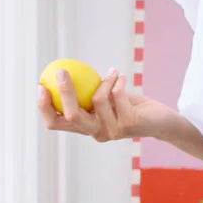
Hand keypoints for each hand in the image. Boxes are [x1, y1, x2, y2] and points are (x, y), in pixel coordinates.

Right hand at [36, 67, 171, 141]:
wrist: (160, 119)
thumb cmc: (129, 106)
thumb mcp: (105, 98)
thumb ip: (87, 91)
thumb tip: (61, 70)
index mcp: (85, 127)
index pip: (56, 123)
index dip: (44, 107)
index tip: (41, 85)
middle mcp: (96, 133)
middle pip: (71, 116)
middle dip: (64, 91)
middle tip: (62, 71)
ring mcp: (112, 131)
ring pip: (97, 100)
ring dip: (104, 80)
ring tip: (112, 73)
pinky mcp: (128, 124)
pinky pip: (116, 95)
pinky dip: (117, 81)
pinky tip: (122, 77)